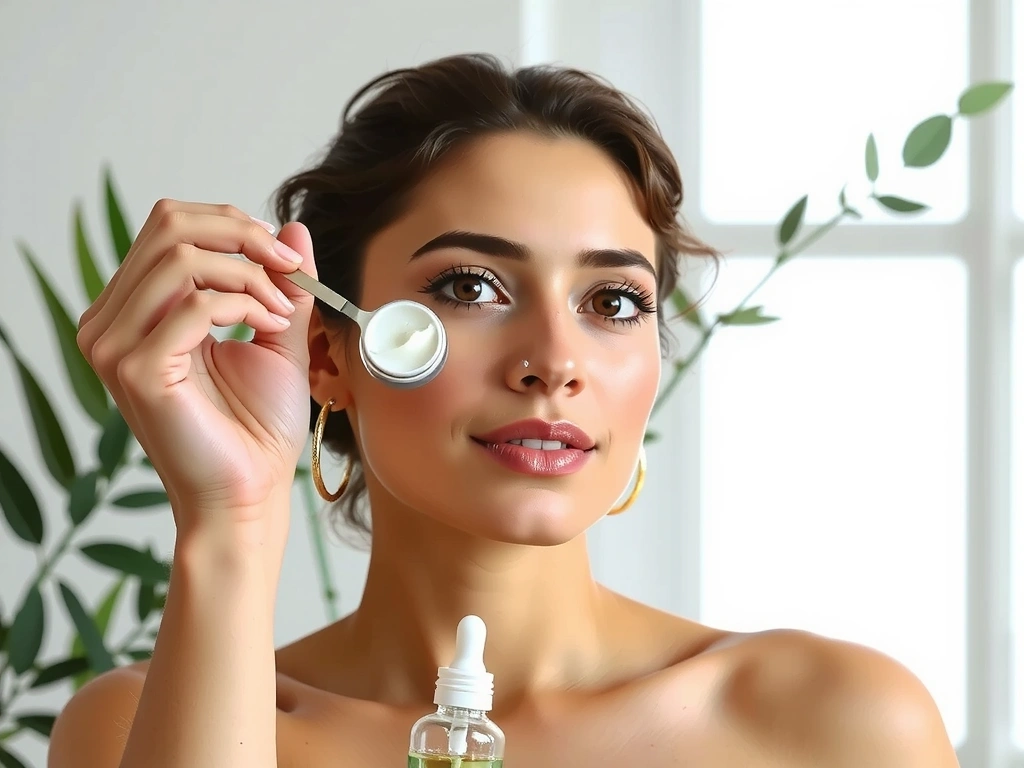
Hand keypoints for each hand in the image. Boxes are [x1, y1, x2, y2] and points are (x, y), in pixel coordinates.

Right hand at [77, 200, 317, 529]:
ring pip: (180, 257)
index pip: (170, 226)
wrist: (251, 491)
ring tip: (281, 314)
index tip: (286, 256)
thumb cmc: (258, 425)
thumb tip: (293, 227)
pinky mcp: (135, 369)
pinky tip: (268, 329)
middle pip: (169, 225)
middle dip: (242, 235)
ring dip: (249, 276)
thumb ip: (279, 281)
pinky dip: (244, 305)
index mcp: (136, 309)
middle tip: (289, 268)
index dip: (233, 224)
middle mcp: (112, 321)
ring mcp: (114, 345)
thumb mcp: (276, 333)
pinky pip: (192, 303)